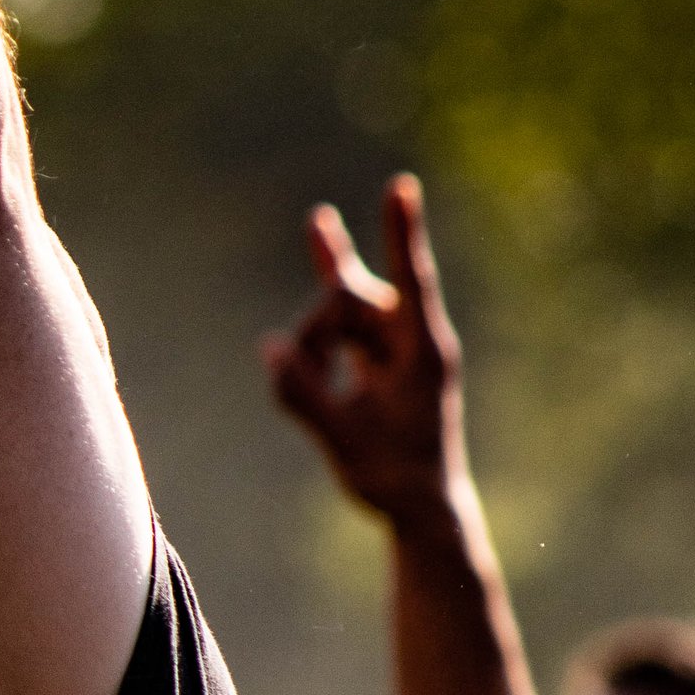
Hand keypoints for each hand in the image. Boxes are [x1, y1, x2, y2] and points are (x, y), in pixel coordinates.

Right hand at [262, 174, 464, 522]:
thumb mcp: (343, 440)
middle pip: (354, 300)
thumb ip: (304, 395)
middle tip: (303, 371)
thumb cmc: (392, 477)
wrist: (421, 508)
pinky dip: (323, 309)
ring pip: (343, 310)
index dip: (401, 234)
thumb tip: (271, 349)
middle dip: (318, 324)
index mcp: (422, 355)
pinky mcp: (379, 356)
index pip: (410, 281)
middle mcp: (412, 341)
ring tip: (301, 372)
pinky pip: (346, 315)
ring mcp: (396, 346)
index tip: (401, 186)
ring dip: (314, 335)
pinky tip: (321, 232)